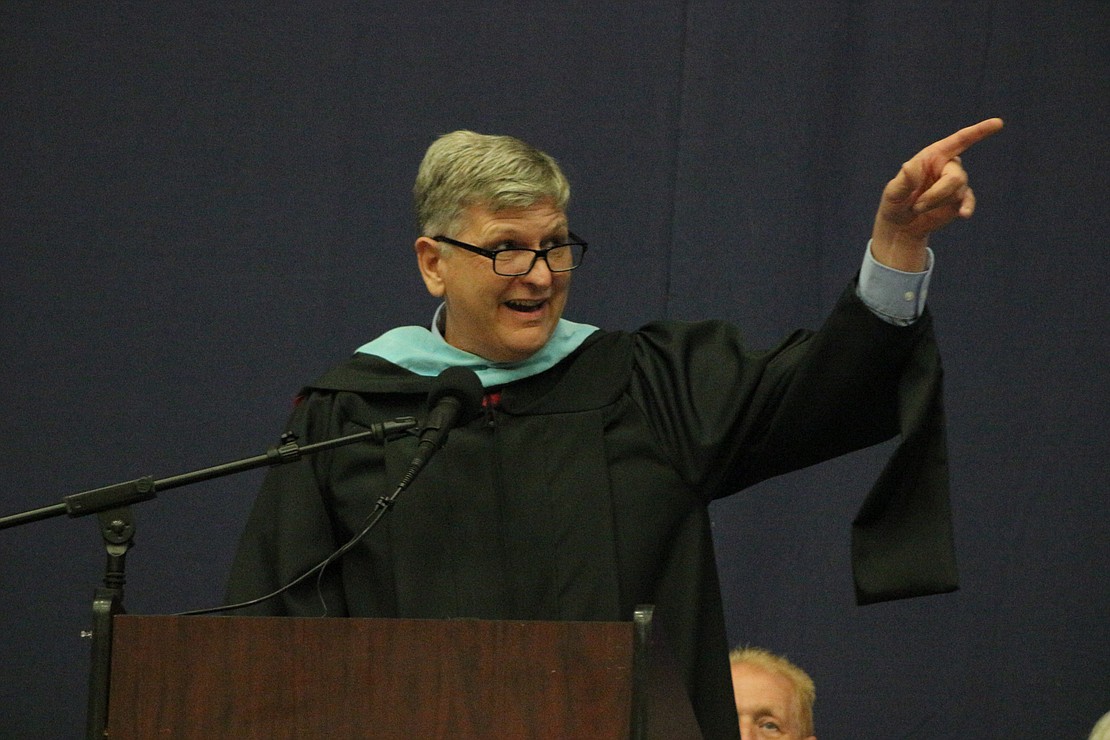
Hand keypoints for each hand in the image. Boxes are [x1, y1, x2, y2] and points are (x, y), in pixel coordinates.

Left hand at [871, 118, 1003, 270]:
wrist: (902, 224)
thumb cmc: (896, 201)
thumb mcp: (893, 191)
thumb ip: (903, 180)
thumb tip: (909, 166)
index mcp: (934, 155)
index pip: (959, 140)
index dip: (979, 131)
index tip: (998, 123)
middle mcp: (948, 166)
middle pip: (956, 177)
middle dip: (936, 195)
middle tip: (916, 206)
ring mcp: (956, 183)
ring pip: (957, 191)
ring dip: (936, 203)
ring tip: (918, 208)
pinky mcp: (960, 200)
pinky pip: (968, 201)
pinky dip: (967, 207)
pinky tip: (963, 214)